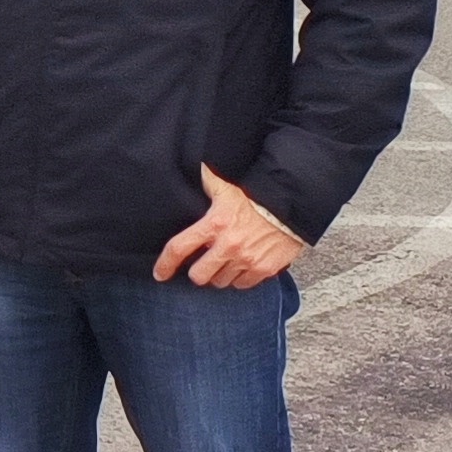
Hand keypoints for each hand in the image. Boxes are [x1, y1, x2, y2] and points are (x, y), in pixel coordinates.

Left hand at [151, 168, 306, 289]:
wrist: (292, 206)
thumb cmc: (256, 195)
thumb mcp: (226, 186)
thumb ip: (206, 182)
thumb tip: (193, 167)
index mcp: (213, 224)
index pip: (179, 248)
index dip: (165, 264)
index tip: (159, 274)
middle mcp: (228, 246)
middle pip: (198, 276)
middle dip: (198, 272)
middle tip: (202, 264)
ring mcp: (247, 260)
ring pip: (221, 282)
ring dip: (219, 274)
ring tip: (224, 262)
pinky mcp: (264, 269)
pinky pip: (243, 285)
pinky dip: (239, 278)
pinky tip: (241, 266)